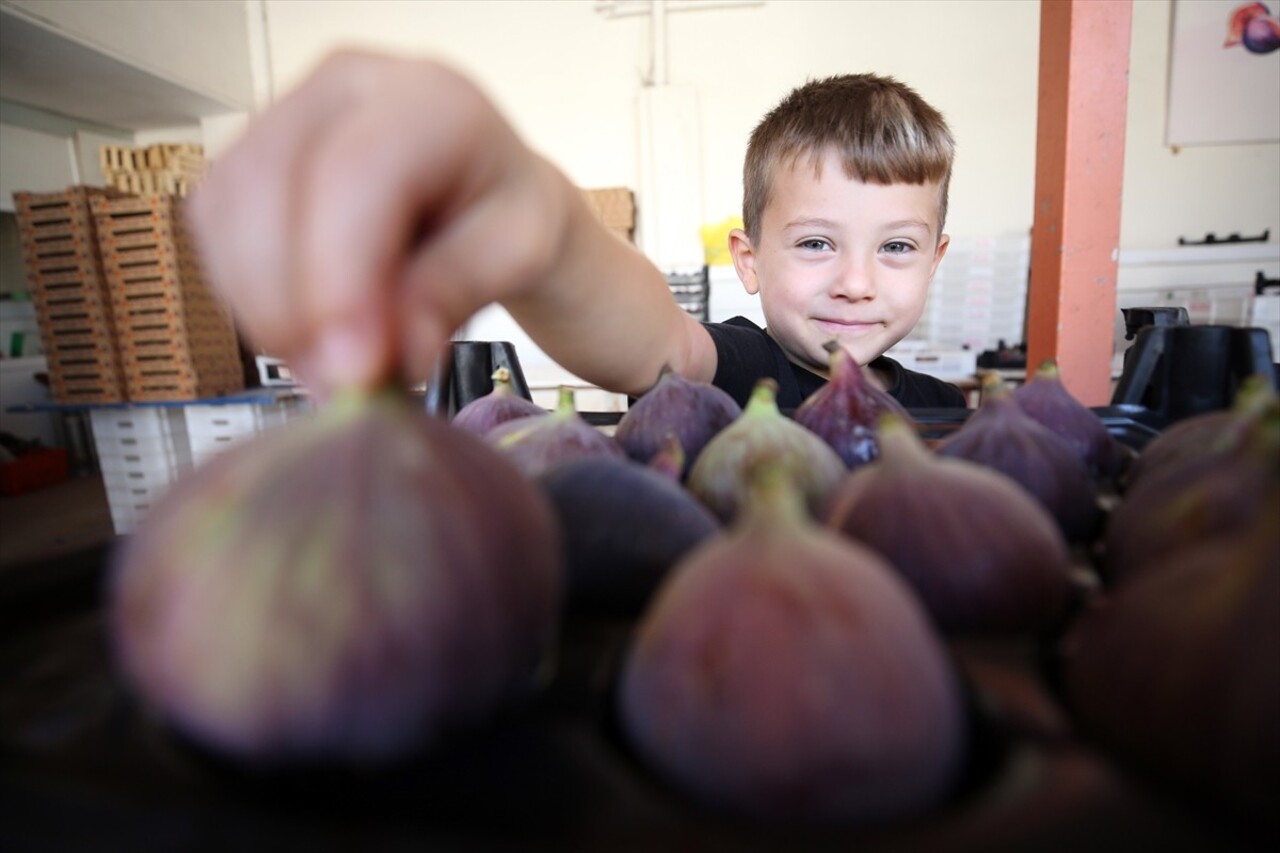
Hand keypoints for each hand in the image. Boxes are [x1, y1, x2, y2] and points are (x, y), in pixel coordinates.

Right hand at [188, 51, 568, 394]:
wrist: (484, 192)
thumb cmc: (504, 212)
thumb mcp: (519, 254)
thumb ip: (455, 293)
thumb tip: (393, 351)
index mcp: (425, 99)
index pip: (354, 174)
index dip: (338, 278)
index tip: (354, 365)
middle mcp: (343, 88)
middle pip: (269, 187)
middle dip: (292, 306)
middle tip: (340, 383)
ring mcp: (284, 115)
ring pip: (227, 212)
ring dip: (264, 308)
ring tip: (330, 364)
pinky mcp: (248, 158)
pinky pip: (215, 231)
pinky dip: (248, 296)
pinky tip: (302, 330)